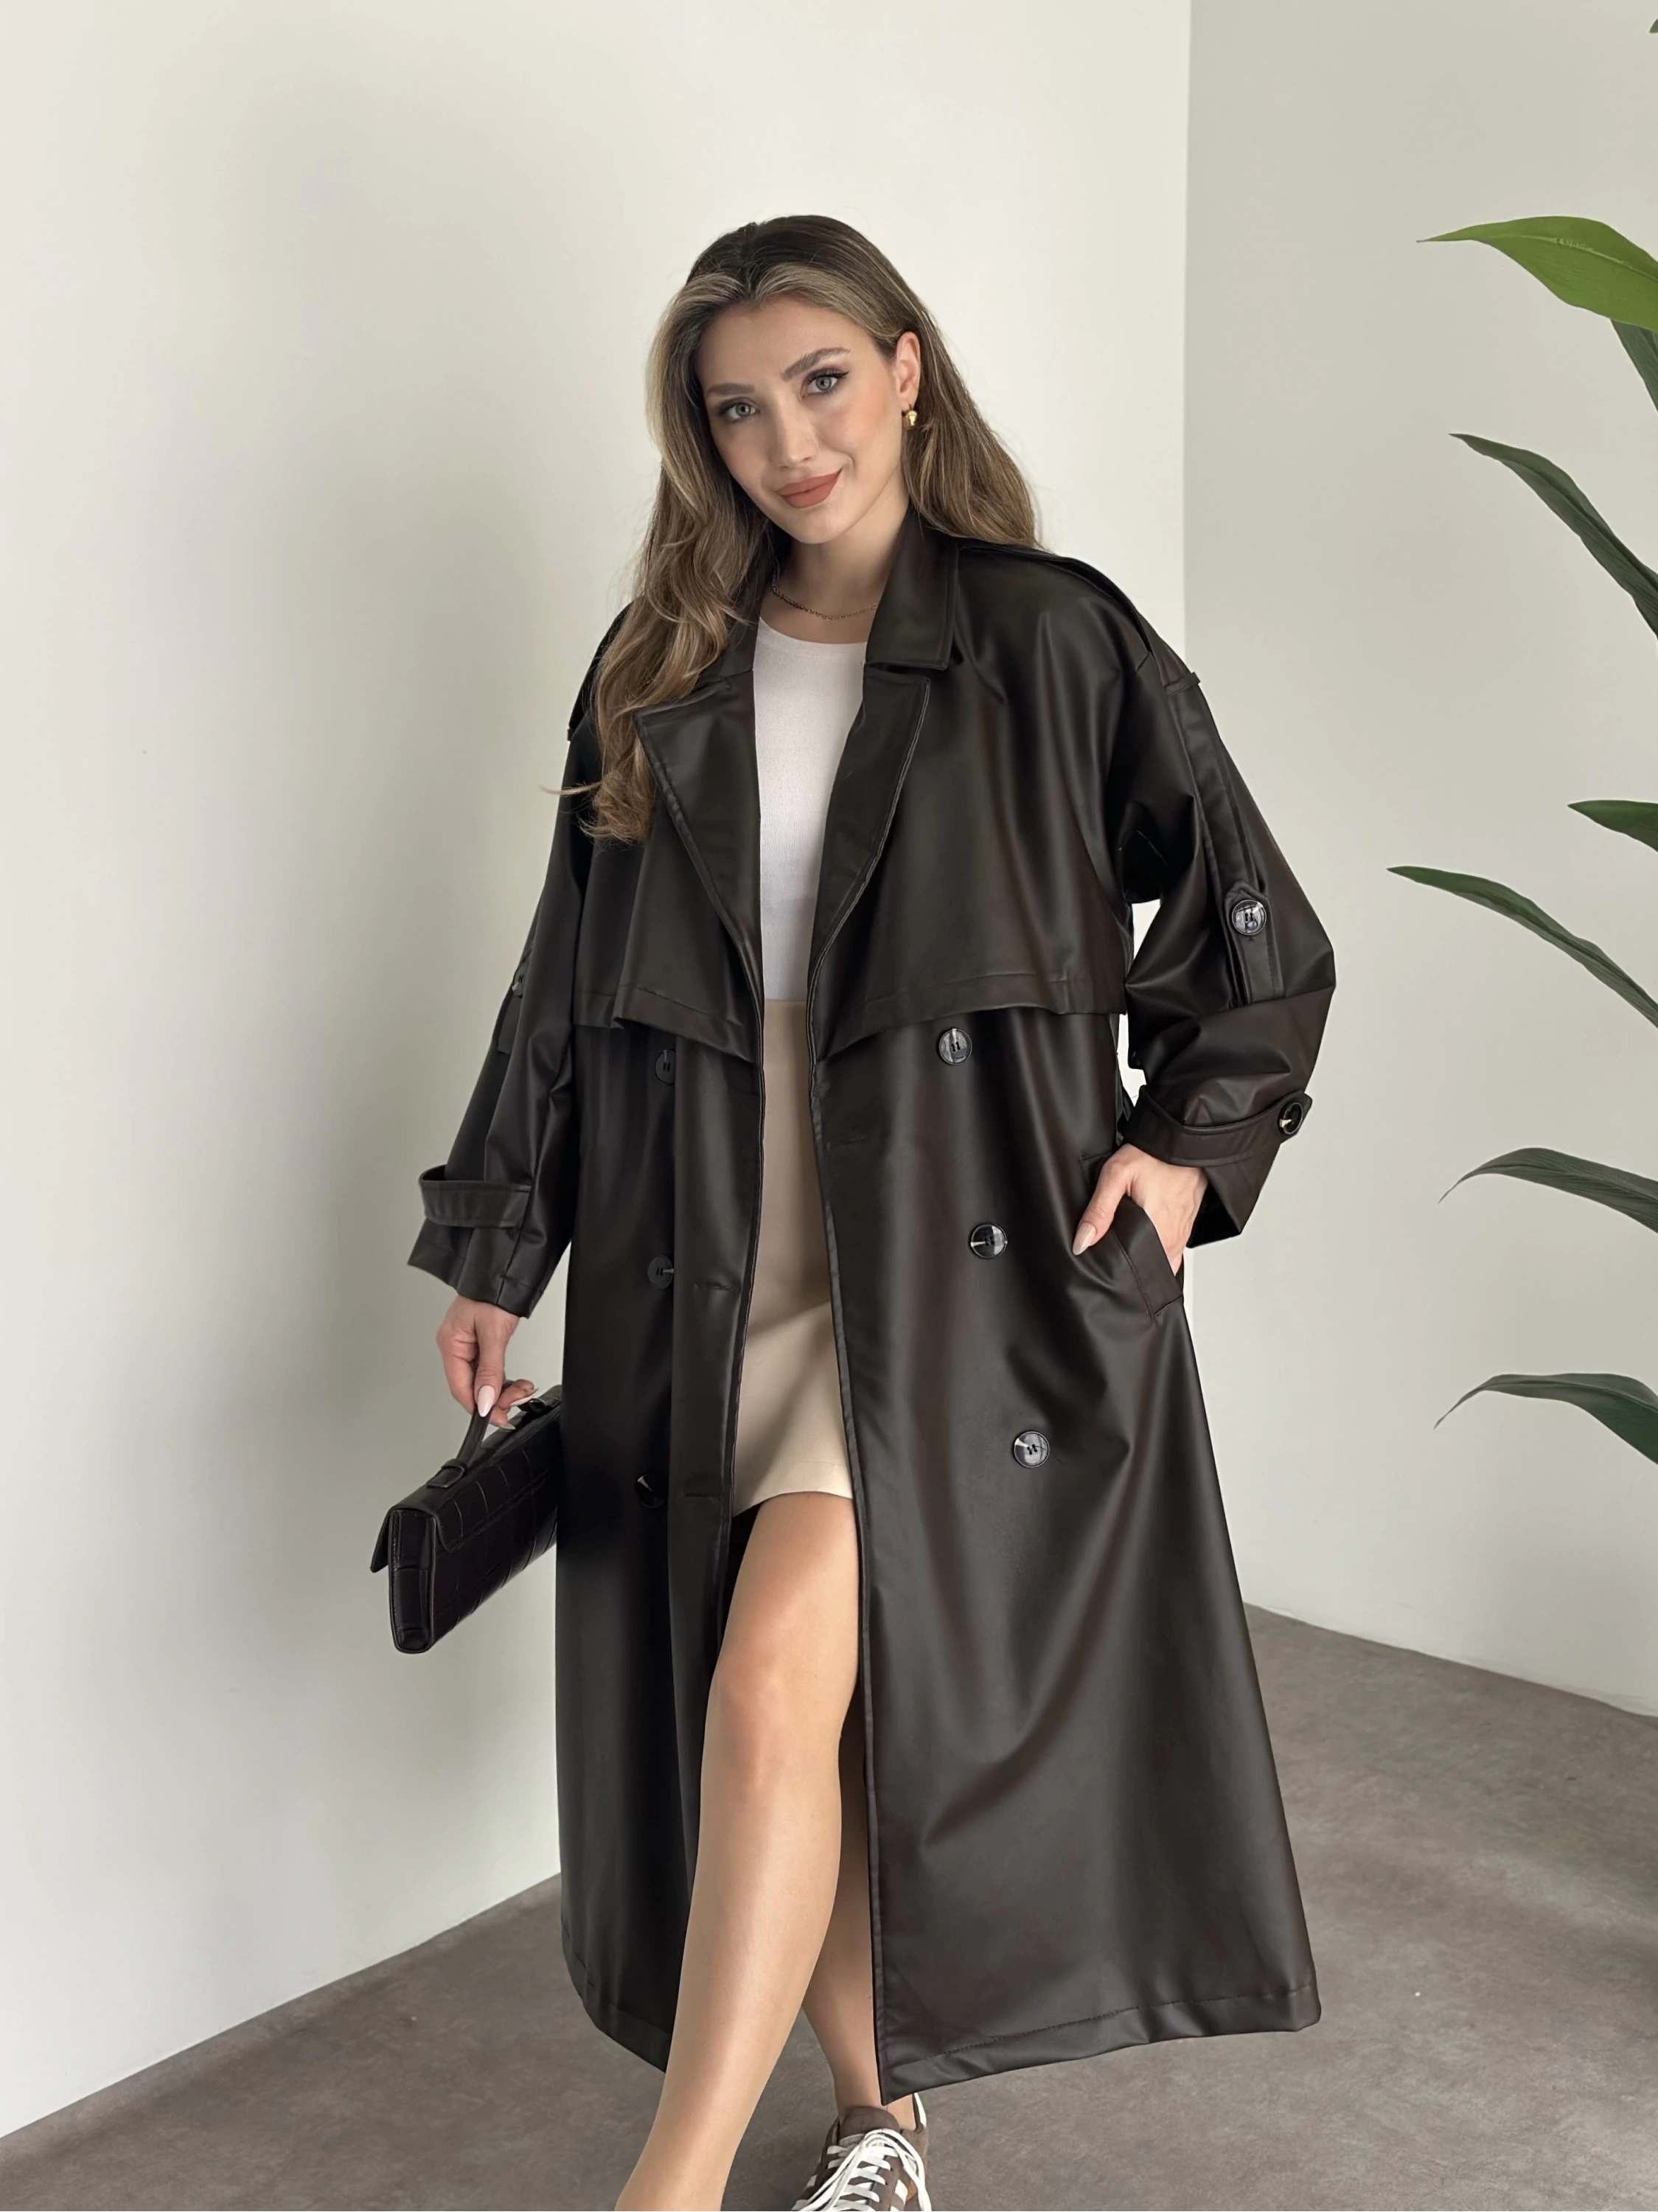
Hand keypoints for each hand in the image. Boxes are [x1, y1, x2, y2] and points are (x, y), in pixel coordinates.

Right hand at [436, 1295, 537, 1426]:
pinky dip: (502, 1379)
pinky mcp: (481, 1342)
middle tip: (515, 1402)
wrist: (505, 1271)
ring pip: (482, 1381)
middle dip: (495, 1398)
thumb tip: (485, 1401)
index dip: (478, 1406)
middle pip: (471, 1386)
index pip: (459, 1387)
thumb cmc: (494, 1292)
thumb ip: (490, 1371)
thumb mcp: (494, 1334)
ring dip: (502, 1390)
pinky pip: (488, 1370)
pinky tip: (515, 1382)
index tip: (498, 1416)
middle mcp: (456, 1346)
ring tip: (521, 1390)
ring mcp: (468, 1345)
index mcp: (450, 1343)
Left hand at [1072, 1145, 1207, 1273]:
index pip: (1135, 1269)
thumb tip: (1082, 1242)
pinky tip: (1144, 1234)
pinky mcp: (1186, 1228)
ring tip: (1127, 1240)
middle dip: (1129, 1263)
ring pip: (1159, 1260)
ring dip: (1143, 1256)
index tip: (1105, 1263)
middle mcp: (1173, 1239)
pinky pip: (1170, 1249)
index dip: (1117, 1270)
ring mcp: (1182, 1235)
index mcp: (1157, 1232)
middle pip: (1146, 1265)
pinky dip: (1156, 1247)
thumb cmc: (1153, 1156)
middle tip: (1113, 1247)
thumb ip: (1099, 1211)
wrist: (1183, 1142)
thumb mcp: (1116, 1176)